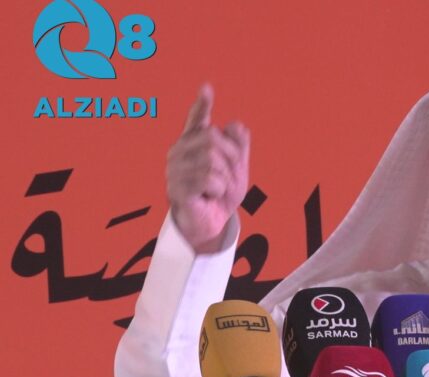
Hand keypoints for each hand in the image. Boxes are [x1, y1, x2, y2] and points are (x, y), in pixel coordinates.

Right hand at [166, 83, 250, 253]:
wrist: (211, 222)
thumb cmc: (220, 194)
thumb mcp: (236, 169)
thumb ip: (238, 146)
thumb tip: (236, 124)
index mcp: (194, 144)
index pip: (197, 120)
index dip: (201, 105)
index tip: (207, 88)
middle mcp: (180, 152)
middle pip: (214, 139)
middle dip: (231, 160)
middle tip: (227, 179)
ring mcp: (175, 169)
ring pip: (213, 160)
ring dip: (225, 179)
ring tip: (217, 190)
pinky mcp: (176, 187)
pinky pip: (209, 178)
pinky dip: (218, 190)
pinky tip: (209, 196)